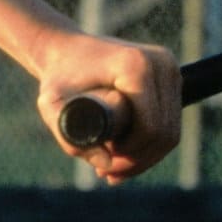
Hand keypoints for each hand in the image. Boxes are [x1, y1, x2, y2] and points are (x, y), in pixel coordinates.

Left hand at [35, 31, 180, 183]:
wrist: (65, 48)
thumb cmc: (56, 76)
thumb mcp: (50, 104)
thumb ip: (67, 137)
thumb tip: (106, 165)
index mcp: (136, 66)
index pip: (149, 127)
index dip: (131, 153)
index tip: (105, 163)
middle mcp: (160, 63)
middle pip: (164, 132)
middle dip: (139, 160)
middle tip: (109, 173)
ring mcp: (169, 67)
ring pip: (171, 130)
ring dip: (148, 156)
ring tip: (115, 171)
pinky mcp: (171, 75)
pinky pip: (171, 120)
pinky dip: (153, 143)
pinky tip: (130, 158)